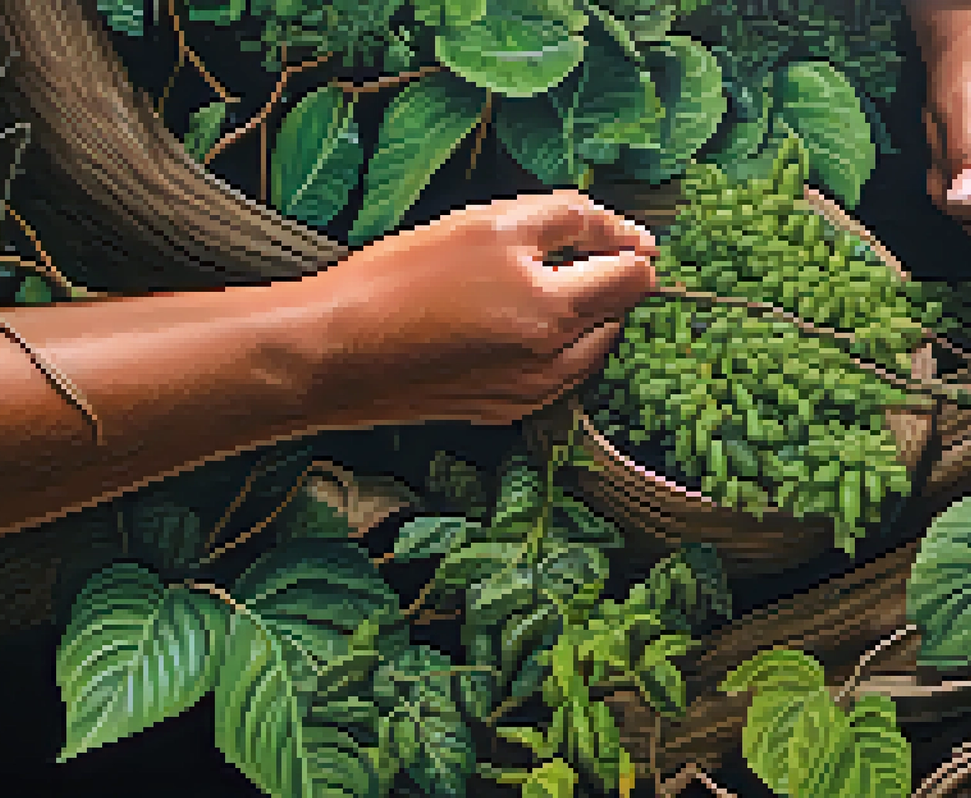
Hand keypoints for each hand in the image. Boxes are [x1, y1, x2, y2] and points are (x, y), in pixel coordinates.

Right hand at [320, 190, 658, 425]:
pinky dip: (545, 347)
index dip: (626, 246)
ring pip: (587, 348)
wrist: (334, 352)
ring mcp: (531, 396)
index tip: (605, 233)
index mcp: (557, 315)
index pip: (636, 280)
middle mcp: (555, 366)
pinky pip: (552, 374)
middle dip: (596, 280)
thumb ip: (571, 220)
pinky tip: (496, 324)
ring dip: (574, 316)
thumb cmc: (402, 282)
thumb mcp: (489, 224)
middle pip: (615, 314)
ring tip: (515, 288)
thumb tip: (630, 235)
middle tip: (539, 256)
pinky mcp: (504, 410)